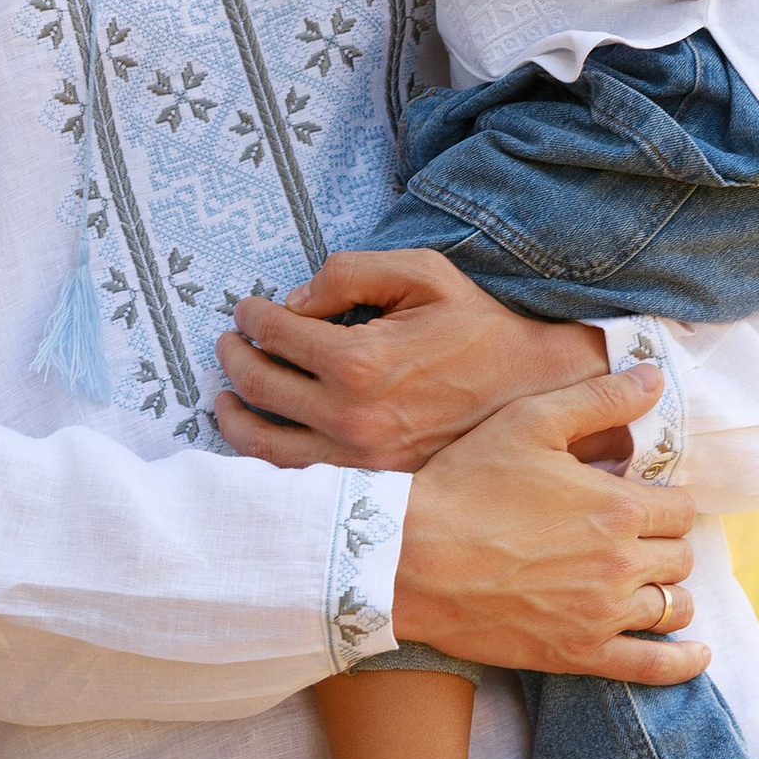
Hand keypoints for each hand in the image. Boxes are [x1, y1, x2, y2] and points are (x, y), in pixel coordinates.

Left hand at [217, 250, 607, 469]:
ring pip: (262, 444)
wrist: (534, 391)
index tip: (249, 310)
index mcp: (358, 360)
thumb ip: (348, 272)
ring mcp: (356, 460)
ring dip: (231, 414)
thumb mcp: (421, 273)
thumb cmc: (478, 327)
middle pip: (257, 385)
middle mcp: (349, 417)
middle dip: (234, 356)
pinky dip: (263, 459)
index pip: (274, 334)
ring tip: (224, 395)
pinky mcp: (368, 486)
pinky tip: (259, 436)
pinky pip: (295, 479)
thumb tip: (292, 301)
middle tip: (230, 343)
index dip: (252, 316)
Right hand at [393, 368, 705, 681]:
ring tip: (646, 584)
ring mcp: (602, 614)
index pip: (681, 508)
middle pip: (680, 557)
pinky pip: (652, 667)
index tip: (641, 502)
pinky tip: (695, 655)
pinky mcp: (578, 653)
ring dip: (668, 593)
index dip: (664, 502)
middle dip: (662, 544)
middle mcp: (621, 563)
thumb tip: (654, 376)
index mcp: (618, 507)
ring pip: (675, 607)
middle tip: (633, 539)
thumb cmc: (464, 485)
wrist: (407, 559)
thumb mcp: (529, 423)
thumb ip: (599, 399)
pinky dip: (681, 663)